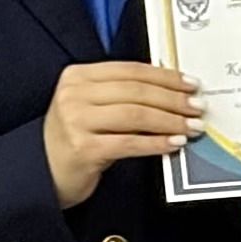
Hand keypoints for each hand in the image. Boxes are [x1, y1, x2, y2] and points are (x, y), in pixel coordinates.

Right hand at [43, 62, 203, 208]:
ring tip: (191, 126)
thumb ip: (122, 96)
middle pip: (136, 91)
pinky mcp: (83, 148)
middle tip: (197, 106)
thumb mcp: (92, 108)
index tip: (190, 84)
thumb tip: (172, 93)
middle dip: (173, 99)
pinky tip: (173, 143)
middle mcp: (74, 94)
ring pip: (135, 115)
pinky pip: (129, 143)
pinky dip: (156, 143)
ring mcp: (76, 120)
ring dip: (170, 120)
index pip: (130, 70)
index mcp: (78, 76)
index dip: (165, 76)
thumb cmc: (75, 138)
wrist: (43, 171)